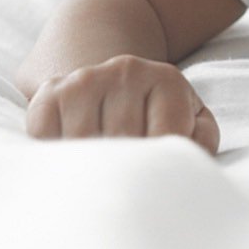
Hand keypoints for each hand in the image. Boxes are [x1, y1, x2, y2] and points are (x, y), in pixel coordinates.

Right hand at [24, 55, 219, 155]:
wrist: (114, 80)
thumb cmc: (157, 115)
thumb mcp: (192, 121)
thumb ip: (202, 140)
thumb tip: (190, 159)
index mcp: (167, 80)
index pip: (168, 136)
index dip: (160, 164)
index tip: (154, 173)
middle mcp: (127, 71)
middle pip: (124, 141)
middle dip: (124, 167)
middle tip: (124, 177)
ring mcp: (87, 80)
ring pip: (83, 143)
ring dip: (88, 165)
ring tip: (100, 167)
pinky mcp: (51, 92)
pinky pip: (45, 136)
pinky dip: (54, 154)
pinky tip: (71, 153)